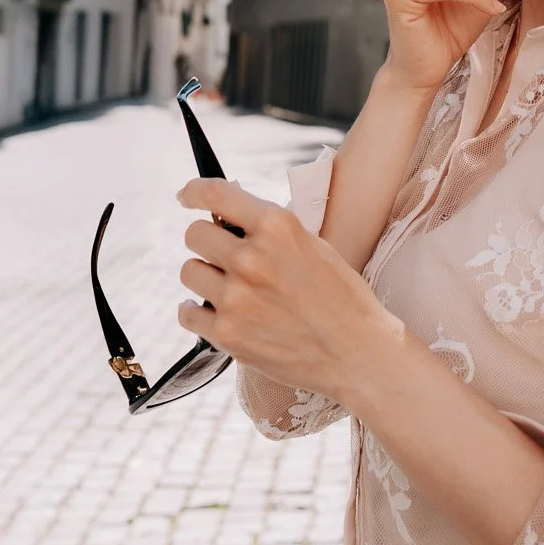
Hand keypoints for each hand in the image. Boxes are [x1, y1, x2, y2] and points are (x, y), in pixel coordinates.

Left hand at [176, 177, 385, 402]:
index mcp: (277, 226)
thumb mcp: (313, 246)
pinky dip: (198, 313)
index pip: (216, 194)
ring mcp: (236, 297)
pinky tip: (217, 314)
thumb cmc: (342, 298)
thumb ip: (271, 233)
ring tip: (230, 290)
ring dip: (204, 278)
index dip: (194, 192)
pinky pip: (188, 312)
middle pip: (195, 235)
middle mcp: (251, 257)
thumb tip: (228, 223)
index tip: (186, 197)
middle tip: (223, 258)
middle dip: (207, 243)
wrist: (357, 352)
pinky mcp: (227, 333)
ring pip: (189, 272)